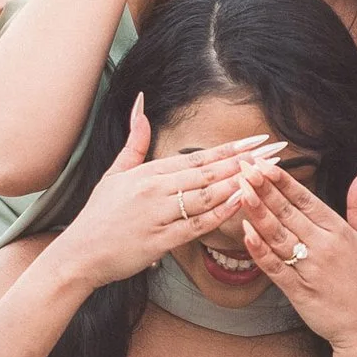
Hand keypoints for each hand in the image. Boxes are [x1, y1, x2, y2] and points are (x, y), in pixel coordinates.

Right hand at [51, 95, 286, 292]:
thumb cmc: (100, 215)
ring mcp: (157, 214)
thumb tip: (140, 102)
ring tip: (268, 175)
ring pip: (206, 196)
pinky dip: (219, 214)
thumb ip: (135, 141)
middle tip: (277, 152)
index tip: (259, 140)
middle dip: (247, 161)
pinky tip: (241, 204)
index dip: (232, 148)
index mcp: (149, 172)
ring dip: (239, 183)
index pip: (198, 156)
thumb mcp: (115, 172)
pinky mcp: (158, 240)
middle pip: (208, 172)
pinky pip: (196, 226)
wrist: (79, 253)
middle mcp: (155, 189)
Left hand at [235, 155, 356, 356]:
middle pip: (288, 213)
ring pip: (278, 236)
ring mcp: (309, 268)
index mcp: (338, 231)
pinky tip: (246, 233)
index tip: (264, 164)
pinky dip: (259, 250)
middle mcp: (323, 246)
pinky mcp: (297, 290)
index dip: (284, 181)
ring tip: (239, 192)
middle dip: (264, 189)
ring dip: (257, 213)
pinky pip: (275, 267)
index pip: (307, 200)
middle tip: (243, 169)